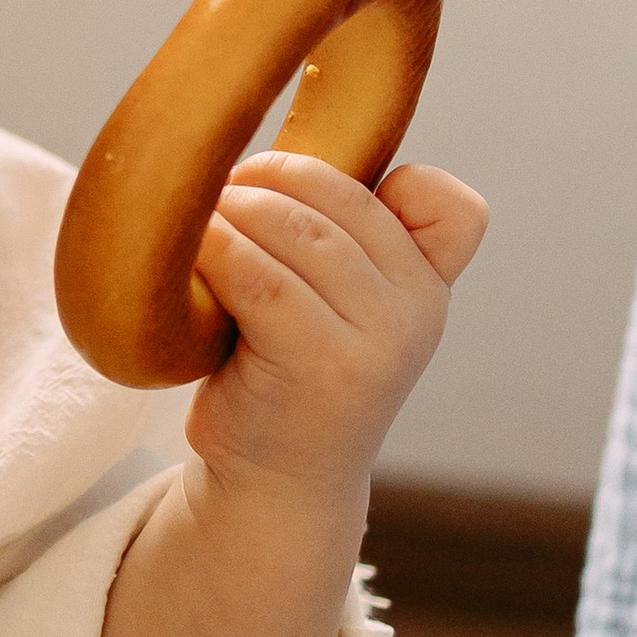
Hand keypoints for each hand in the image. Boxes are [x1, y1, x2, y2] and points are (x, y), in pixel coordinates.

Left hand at [187, 151, 487, 507]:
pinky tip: (186, 262)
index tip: (312, 196)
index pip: (450, 207)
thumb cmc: (287, 371)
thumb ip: (345, 240)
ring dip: (230, 214)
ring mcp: (377, 340)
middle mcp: (420, 311)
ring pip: (294, 231)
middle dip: (265, 182)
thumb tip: (267, 153)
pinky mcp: (320, 363)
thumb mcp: (339, 305)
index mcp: (429, 286)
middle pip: (338, 198)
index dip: (392, 182)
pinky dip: (214, 254)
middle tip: (215, 195)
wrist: (275, 483)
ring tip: (194, 227)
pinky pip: (259, 277)